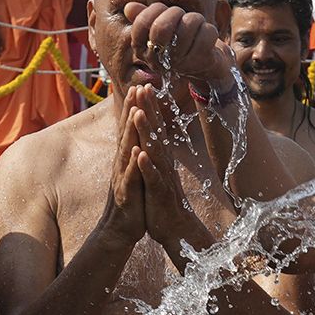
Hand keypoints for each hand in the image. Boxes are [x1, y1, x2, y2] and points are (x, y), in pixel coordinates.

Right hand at [97, 95, 148, 245]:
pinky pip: (130, 176)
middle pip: (126, 132)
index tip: (140, 85)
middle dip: (131, 109)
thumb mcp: (133, 172)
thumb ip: (133, 152)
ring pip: (126, 149)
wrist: (120, 229)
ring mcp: (122, 176)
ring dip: (131, 130)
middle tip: (136, 87)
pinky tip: (137, 151)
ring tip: (135, 111)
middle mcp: (122, 163)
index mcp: (126, 157)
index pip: (130, 127)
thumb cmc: (130, 199)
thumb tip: (137, 135)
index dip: (134, 106)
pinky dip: (133, 163)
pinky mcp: (126, 193)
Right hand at [124, 1, 230, 84]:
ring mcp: (180, 63)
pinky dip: (209, 29)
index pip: (142, 23)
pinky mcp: (201, 62)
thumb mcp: (161, 25)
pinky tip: (207, 36)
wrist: (207, 63)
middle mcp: (159, 61)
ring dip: (195, 19)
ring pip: (188, 24)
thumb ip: (145, 16)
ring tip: (196, 26)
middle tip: (182, 16)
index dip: (155, 10)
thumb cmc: (181, 39)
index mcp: (144, 50)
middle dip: (175, 13)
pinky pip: (206, 33)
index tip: (164, 11)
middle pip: (162, 27)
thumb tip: (129, 8)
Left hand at [125, 87, 212, 262]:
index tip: (143, 86)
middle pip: (157, 132)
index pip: (155, 128)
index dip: (149, 108)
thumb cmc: (164, 199)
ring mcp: (162, 177)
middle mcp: (164, 163)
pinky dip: (147, 167)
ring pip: (155, 152)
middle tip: (144, 87)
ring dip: (147, 132)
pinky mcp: (159, 194)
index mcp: (162, 158)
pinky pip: (153, 179)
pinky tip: (141, 155)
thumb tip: (154, 135)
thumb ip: (158, 152)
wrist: (175, 228)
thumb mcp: (159, 172)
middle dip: (149, 110)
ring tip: (139, 114)